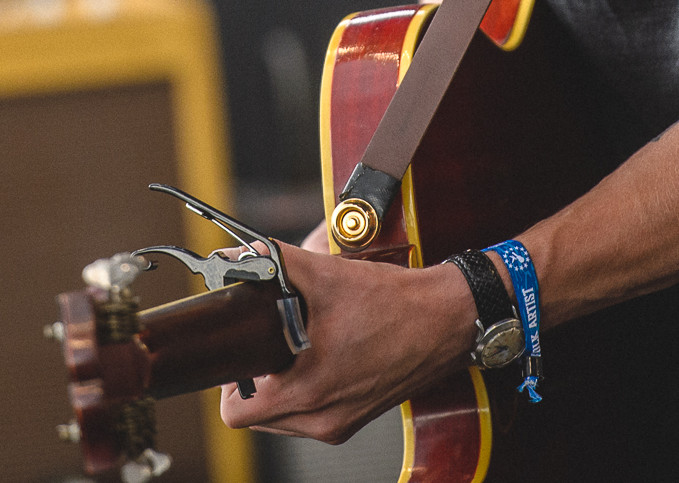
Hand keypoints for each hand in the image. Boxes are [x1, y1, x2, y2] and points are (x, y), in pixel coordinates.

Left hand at [218, 243, 475, 443]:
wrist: (447, 319)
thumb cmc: (393, 302)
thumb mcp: (326, 275)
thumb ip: (275, 263)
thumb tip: (238, 255)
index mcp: (308, 391)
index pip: (237, 413)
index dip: (231, 381)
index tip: (244, 352)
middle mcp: (322, 418)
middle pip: (257, 418)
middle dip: (255, 383)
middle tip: (266, 346)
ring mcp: (341, 423)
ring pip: (282, 421)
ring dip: (279, 390)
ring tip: (293, 350)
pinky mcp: (356, 419)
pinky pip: (310, 418)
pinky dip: (305, 394)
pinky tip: (318, 358)